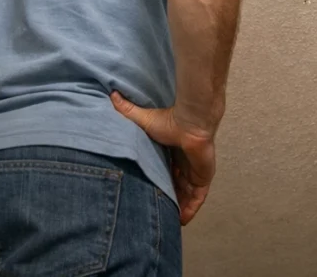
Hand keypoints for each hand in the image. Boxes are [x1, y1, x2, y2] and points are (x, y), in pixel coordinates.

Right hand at [111, 93, 215, 224]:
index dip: (159, 183)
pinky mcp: (204, 176)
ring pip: (186, 195)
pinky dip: (191, 208)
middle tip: (156, 213)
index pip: (166, 172)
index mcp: (173, 152)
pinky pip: (198, 197)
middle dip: (168, 198)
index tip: (148, 194)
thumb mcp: (143, 120)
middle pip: (176, 186)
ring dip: (178, 207)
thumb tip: (112, 95)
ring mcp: (196, 171)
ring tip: (167, 222)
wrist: (190, 122)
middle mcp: (185, 163)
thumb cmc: (169, 121)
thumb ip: (128, 110)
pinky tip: (182, 220)